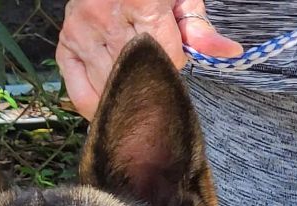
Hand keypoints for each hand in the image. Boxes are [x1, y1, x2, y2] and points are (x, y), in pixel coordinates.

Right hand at [57, 0, 242, 119]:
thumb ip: (199, 28)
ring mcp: (81, 33)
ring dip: (126, 94)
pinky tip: (112, 101)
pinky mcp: (66, 47)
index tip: (172, 56)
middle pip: (137, 75)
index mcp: (139, 0)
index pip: (164, 57)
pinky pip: (80, 94)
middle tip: (154, 71)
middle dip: (150, 79)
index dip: (173, 62)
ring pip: (111, 88)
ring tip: (135, 82)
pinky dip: (97, 104)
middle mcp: (104, 17)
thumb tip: (230, 53)